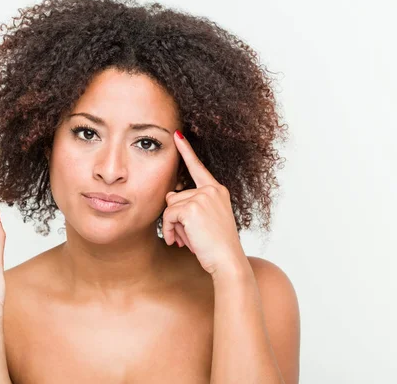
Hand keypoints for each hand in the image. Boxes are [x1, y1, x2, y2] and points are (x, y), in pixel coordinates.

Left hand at [163, 131, 248, 275]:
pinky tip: (178, 241)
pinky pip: (168, 216)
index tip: (177, 135)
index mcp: (217, 191)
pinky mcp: (192, 207)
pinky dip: (169, 230)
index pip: (198, 168)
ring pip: (171, 207)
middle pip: (176, 197)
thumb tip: (170, 195)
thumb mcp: (204, 221)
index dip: (186, 151)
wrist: (228, 261)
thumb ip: (189, 205)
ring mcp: (203, 197)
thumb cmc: (216, 246)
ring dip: (173, 227)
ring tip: (186, 241)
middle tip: (188, 237)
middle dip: (176, 219)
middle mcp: (211, 190)